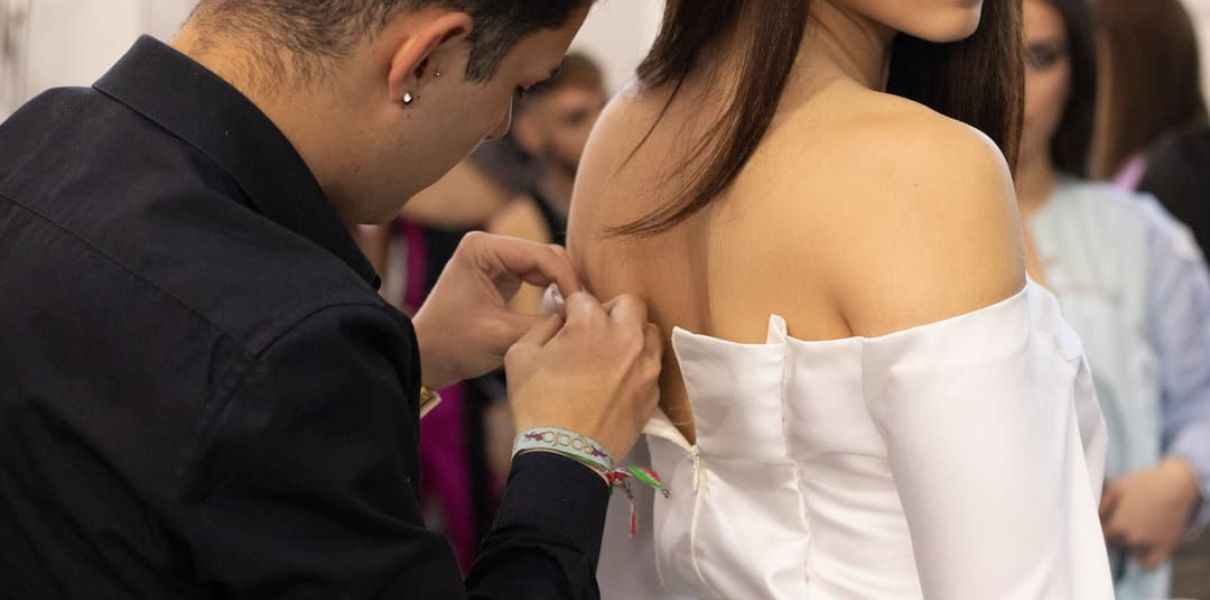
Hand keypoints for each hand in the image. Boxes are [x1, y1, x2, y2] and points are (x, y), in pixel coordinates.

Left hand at [412, 232, 580, 388]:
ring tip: (578, 313)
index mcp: (483, 249)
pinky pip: (537, 278)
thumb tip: (581, 318)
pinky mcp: (501, 275)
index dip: (568, 279)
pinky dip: (552, 293)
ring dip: (563, 288)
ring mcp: (496, 259)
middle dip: (568, 282)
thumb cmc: (452, 345)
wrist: (425, 357)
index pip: (541, 255)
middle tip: (586, 311)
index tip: (583, 306)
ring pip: (546, 266)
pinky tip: (564, 312)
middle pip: (547, 256)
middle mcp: (490, 246)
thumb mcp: (501, 337)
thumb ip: (544, 326)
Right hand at [504, 292, 661, 459]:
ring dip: (632, 335)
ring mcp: (645, 366)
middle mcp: (627, 338)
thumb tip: (560, 320)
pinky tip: (618, 382)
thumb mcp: (519, 356)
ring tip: (613, 353)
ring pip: (650, 333)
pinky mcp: (653, 393)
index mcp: (592, 323)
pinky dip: (637, 366)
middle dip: (611, 310)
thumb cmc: (537, 404)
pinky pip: (651, 367)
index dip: (570, 310)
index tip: (564, 325)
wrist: (565, 455)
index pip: (583, 298)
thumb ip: (542, 327)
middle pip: (631, 304)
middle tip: (595, 330)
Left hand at [1101, 457, 1201, 568]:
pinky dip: (1144, 562)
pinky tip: (1139, 556)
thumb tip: (1090, 517)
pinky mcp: (1165, 546)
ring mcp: (1149, 544)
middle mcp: (1132, 538)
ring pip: (1130, 549)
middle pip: (1114, 542)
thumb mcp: (1115, 487)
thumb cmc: (1143, 483)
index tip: (1101, 521)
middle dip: (1114, 533)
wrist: (1176, 484)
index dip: (1099, 527)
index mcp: (1117, 525)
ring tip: (1133, 527)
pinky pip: (1150, 563)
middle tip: (1119, 520)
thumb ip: (1100, 505)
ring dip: (1128, 543)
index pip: (1099, 535)